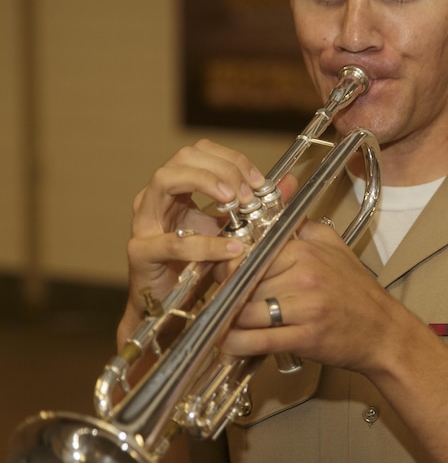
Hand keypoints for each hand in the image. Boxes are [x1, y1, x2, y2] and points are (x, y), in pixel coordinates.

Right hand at [119, 139, 281, 343]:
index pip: (200, 152)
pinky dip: (207, 244)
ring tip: (236, 201)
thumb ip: (257, 206)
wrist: (172, 310)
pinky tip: (233, 248)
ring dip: (206, 183)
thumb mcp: (232, 230)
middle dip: (222, 168)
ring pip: (165, 180)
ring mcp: (145, 222)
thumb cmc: (197, 267)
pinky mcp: (142, 252)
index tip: (258, 180)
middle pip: (183, 157)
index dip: (231, 159)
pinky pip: (174, 242)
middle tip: (249, 191)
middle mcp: (156, 198)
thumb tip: (289, 183)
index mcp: (176, 189)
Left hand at [223, 219, 405, 375]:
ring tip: (219, 323)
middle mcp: (303, 276)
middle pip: (244, 282)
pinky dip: (237, 343)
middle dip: (228, 293)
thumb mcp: (334, 247)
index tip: (223, 274)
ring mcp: (305, 307)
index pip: (250, 252)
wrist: (385, 331)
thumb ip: (303, 227)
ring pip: (246, 310)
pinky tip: (227, 343)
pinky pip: (260, 339)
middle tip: (221, 300)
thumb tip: (281, 206)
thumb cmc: (358, 292)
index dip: (229, 265)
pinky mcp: (305, 337)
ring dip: (228, 320)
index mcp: (305, 251)